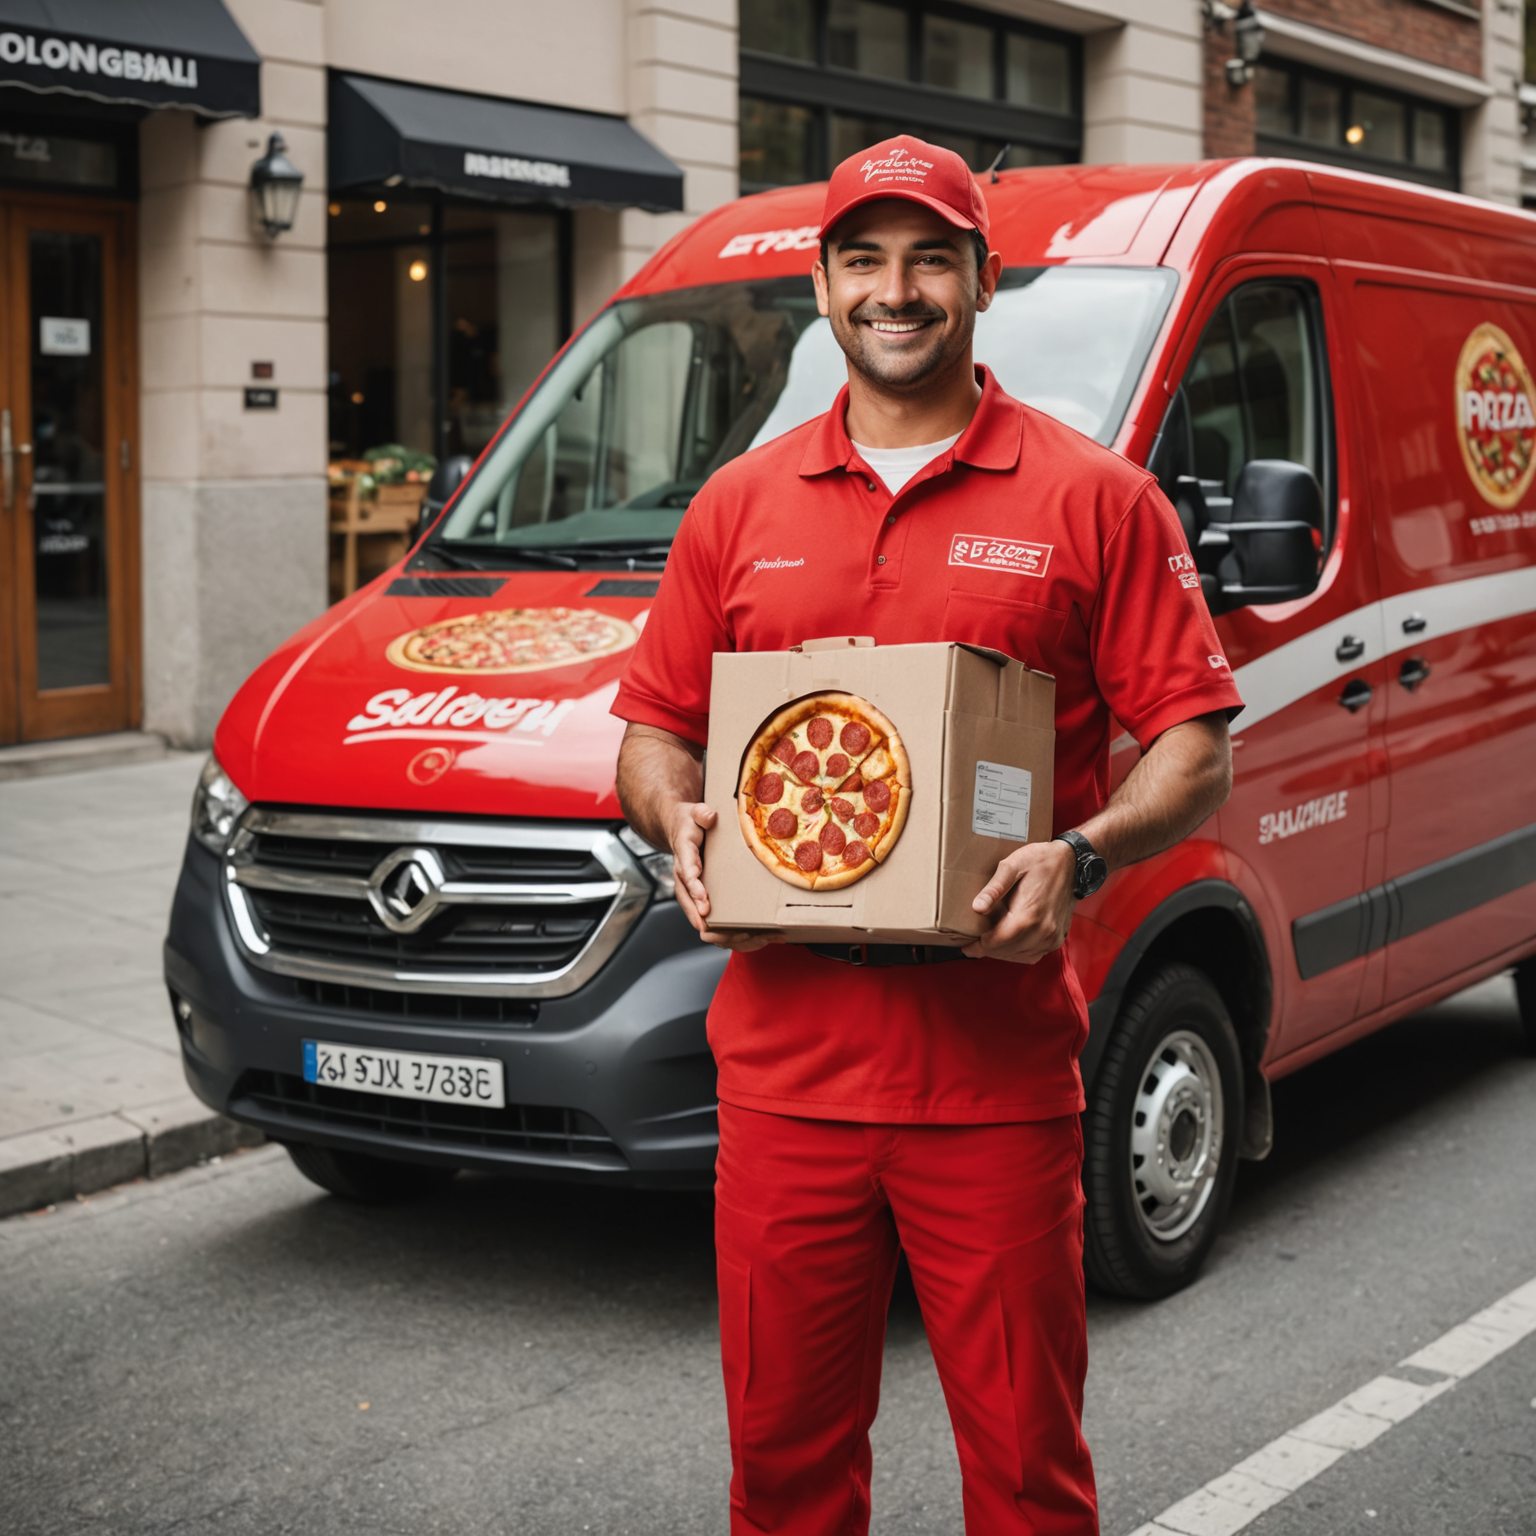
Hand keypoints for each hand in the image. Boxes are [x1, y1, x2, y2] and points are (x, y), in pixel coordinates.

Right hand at [666, 801, 781, 953]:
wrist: (679, 830)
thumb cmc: (690, 824)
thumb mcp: (694, 813)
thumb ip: (700, 813)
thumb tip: (709, 815)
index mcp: (683, 857)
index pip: (686, 874)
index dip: (695, 889)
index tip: (704, 903)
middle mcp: (685, 878)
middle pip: (690, 904)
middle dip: (705, 920)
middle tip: (724, 930)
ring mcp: (691, 891)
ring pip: (700, 919)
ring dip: (721, 932)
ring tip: (748, 938)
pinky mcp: (701, 898)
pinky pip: (711, 920)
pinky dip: (729, 932)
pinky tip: (752, 938)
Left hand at [963, 839, 1076, 963]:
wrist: (1073, 863)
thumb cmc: (1041, 861)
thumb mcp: (1012, 866)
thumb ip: (994, 888)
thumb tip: (977, 907)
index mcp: (1029, 915)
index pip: (997, 942)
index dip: (978, 946)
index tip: (966, 945)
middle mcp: (1043, 931)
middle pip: (1006, 952)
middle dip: (987, 950)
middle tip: (973, 945)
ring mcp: (1052, 937)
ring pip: (1020, 957)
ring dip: (1002, 953)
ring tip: (989, 943)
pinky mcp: (1057, 938)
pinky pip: (1034, 955)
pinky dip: (1018, 953)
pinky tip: (1009, 943)